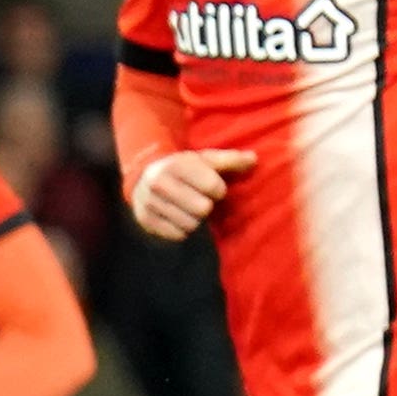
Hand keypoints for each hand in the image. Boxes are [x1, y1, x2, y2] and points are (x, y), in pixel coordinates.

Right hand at [128, 147, 254, 240]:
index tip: (212, 187)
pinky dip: (182, 230)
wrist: (143, 178)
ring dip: (195, 220)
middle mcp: (159, 183)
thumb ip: (230, 160)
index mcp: (176, 165)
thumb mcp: (204, 160)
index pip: (213, 187)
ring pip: (190, 224)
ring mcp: (149, 203)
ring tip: (188, 210)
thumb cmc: (183, 170)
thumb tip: (253, 160)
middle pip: (202, 209)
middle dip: (205, 206)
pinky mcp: (146, 221)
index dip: (218, 189)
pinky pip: (177, 235)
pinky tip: (178, 218)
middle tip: (198, 200)